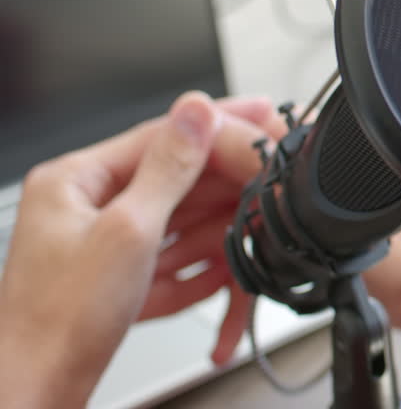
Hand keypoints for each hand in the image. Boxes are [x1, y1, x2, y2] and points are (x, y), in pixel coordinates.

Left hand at [0, 92, 284, 408]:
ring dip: (218, 228)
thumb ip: (168, 168)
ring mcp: (102, 243)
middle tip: (271, 174)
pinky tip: (223, 274)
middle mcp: (86, 205)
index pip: (160, 135)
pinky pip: (172, 260)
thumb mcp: (127, 232)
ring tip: (256, 224)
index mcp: (75, 181)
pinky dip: (200, 268)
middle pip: (175, 178)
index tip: (261, 114)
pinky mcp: (116, 278)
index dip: (218, 124)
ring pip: (179, 220)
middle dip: (227, 183)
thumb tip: (197, 113)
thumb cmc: (57, 322)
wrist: (35, 389)